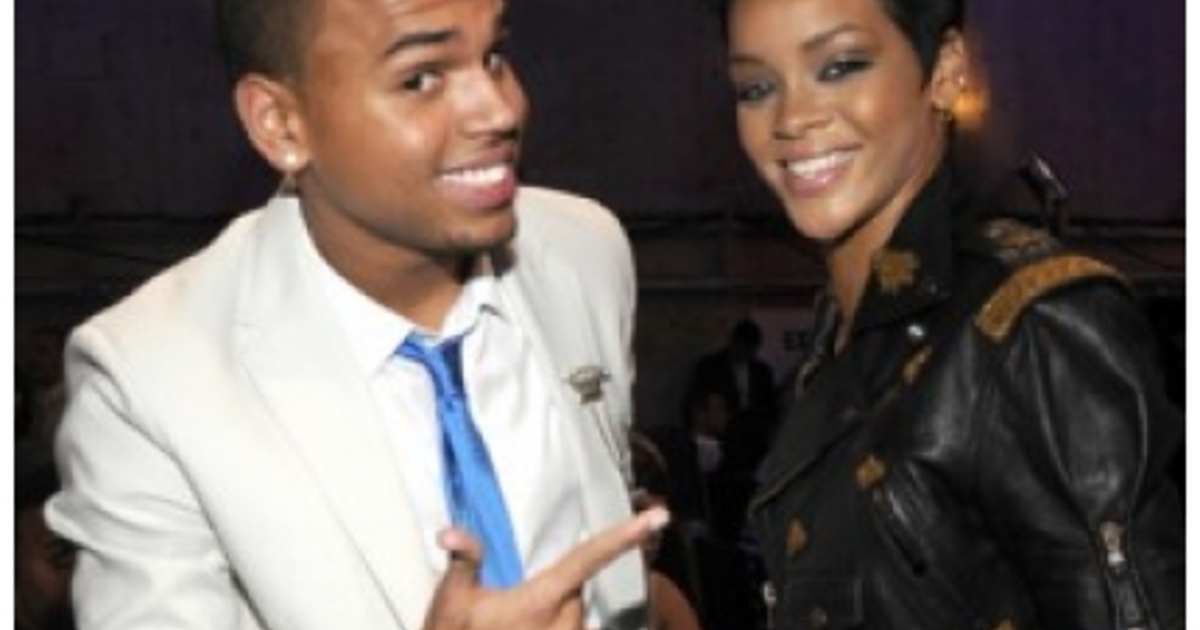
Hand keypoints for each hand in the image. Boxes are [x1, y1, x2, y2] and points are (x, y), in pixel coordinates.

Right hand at [422, 506, 669, 629]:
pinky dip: (552, 628)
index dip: (624, 536)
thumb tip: (450, 532)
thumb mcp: (451, 603)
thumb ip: (464, 562)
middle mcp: (567, 623)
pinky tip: (524, 628)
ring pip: (572, 619)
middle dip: (552, 594)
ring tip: (513, 629)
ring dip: (549, 621)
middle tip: (509, 611)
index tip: (660, 517)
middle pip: (573, 593)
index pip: (588, 557)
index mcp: (543, 600)